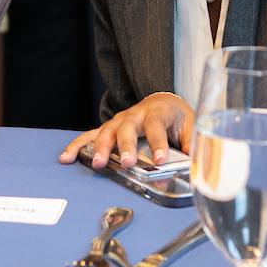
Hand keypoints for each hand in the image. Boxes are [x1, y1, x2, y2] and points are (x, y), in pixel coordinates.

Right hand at [59, 92, 195, 168]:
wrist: (161, 101)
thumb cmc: (175, 116)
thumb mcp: (190, 124)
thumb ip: (193, 143)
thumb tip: (199, 164)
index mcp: (157, 111)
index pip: (156, 126)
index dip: (158, 143)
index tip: (161, 160)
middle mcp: (135, 114)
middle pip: (127, 127)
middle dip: (126, 146)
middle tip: (128, 162)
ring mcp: (118, 121)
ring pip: (106, 132)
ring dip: (101, 148)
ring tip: (98, 164)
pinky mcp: (108, 129)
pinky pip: (90, 136)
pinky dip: (78, 146)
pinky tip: (67, 157)